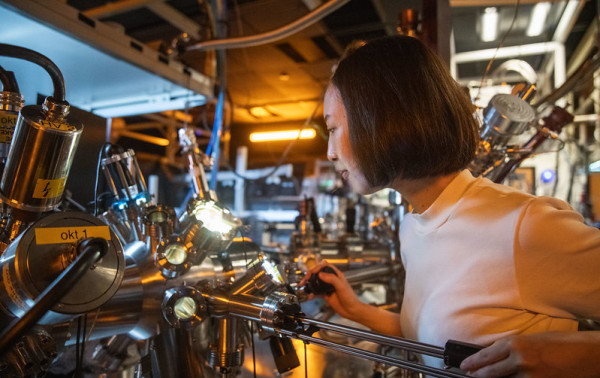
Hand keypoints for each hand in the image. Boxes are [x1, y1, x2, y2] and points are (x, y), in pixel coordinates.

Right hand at [299, 262, 366, 321]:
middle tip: (305, 279)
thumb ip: (332, 279)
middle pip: (319, 273)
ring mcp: (328, 287)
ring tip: (304, 286)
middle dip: (310, 275)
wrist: (351, 310)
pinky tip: (311, 296)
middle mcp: (331, 280)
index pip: (325, 266)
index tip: (312, 272)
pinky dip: (312, 293)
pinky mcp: (326, 294)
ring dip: (309, 284)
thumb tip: (320, 274)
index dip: (318, 267)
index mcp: (336, 275)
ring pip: (316, 282)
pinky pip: (317, 292)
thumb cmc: (350, 298)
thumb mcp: (341, 286)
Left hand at [460, 331, 599, 377]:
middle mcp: (519, 359)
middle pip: (490, 371)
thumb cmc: (561, 343)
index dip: (472, 362)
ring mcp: (529, 375)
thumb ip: (512, 348)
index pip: (486, 355)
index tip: (464, 365)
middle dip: (477, 374)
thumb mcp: (531, 340)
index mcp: (515, 343)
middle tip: (469, 375)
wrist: (586, 354)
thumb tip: (494, 355)